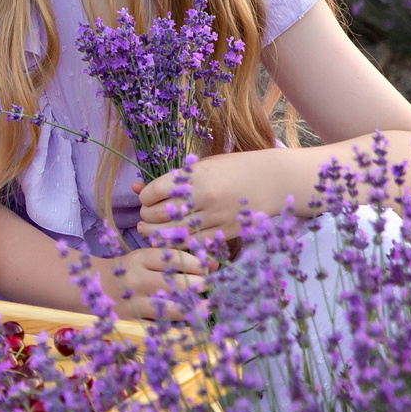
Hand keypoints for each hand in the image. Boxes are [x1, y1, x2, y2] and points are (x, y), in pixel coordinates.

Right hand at [91, 241, 211, 320]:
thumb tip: (213, 265)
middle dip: (199, 285)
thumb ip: (175, 260)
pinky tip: (190, 324)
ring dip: (194, 308)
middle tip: (211, 288)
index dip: (197, 264)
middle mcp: (136, 280)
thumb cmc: (127, 272)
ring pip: (172, 308)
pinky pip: (160, 327)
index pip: (175, 259)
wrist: (90, 289)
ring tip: (207, 307)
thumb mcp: (145, 259)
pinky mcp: (132, 322)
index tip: (209, 269)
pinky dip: (178, 326)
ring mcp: (133, 303)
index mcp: (140, 259)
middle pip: (176, 283)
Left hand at [135, 155, 267, 235]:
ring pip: (173, 234)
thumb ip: (171, 179)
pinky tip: (174, 240)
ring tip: (152, 231)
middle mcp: (203, 196)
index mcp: (195, 175)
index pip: (154, 192)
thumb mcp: (202, 167)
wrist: (274, 180)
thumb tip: (136, 189)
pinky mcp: (225, 232)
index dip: (145, 199)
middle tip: (146, 218)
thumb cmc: (235, 169)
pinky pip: (193, 244)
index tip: (146, 200)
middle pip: (159, 215)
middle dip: (147, 218)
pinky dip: (179, 245)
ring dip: (157, 234)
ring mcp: (215, 216)